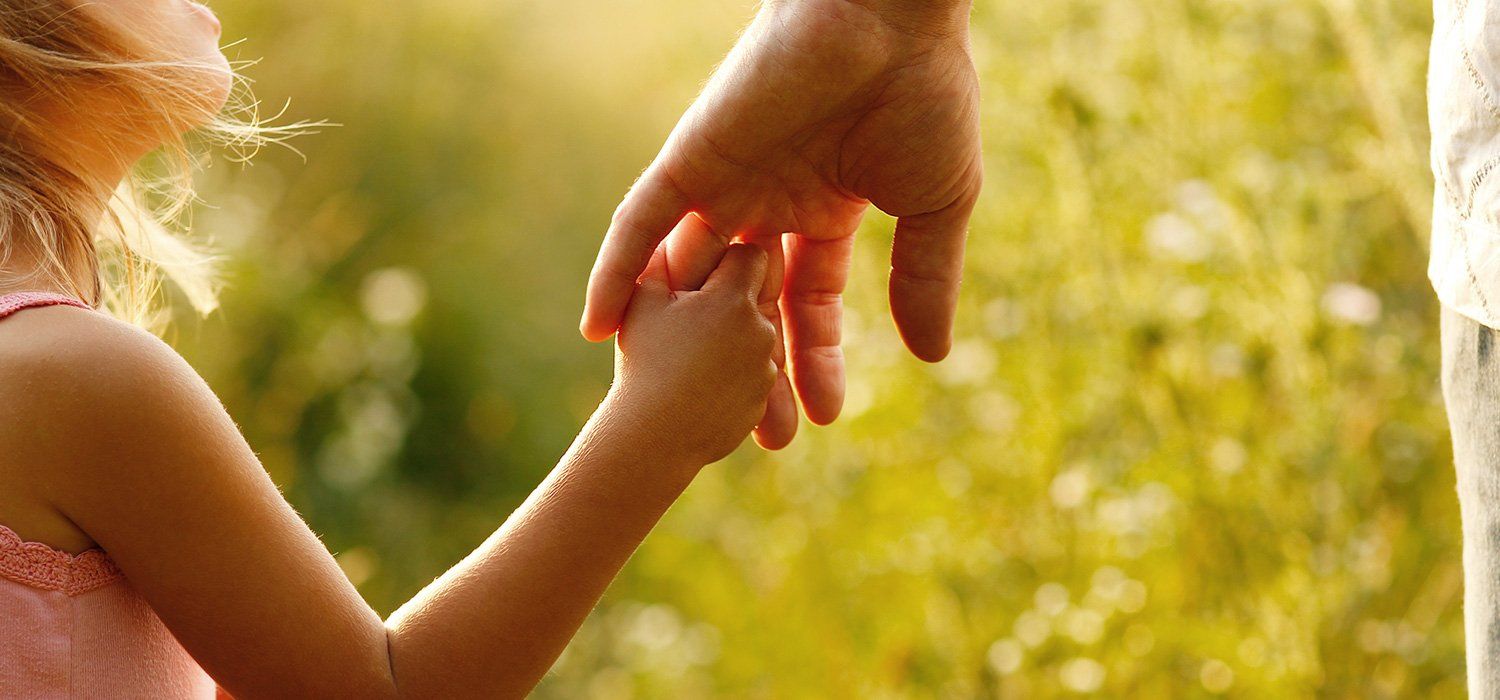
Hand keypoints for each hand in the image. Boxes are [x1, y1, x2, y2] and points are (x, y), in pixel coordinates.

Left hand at [581, 0, 981, 445]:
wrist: (890, 20)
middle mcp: (766, 202)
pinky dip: (615, 273)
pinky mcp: (689, 160)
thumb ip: (923, 279)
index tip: (822, 417)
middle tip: (760, 439)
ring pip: (691, 279)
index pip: (806, 302)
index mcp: (823, 209)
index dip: (813, 359)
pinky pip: (638, 224)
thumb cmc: (924, 98)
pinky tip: (598, 330)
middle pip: (745, 305)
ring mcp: (723, 183)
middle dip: (753, 371)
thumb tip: (932, 356)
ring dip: (685, 343)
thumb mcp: (934, 208)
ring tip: (685, 413)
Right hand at [607, 242, 778, 466]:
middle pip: (755, 298)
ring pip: (755, 339)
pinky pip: (753, 378)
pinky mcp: (760, 404)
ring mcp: (764, 371)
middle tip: (693, 313)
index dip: (723, 261)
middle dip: (728, 303)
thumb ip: (658, 257)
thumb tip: (670, 237)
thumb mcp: (642, 299)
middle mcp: (761, 331)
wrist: (649, 439)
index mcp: (736, 299)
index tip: (700, 272)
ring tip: (693, 358)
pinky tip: (702, 384)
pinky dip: (733, 376)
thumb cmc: (644, 361)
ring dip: (731, 343)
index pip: (747, 258)